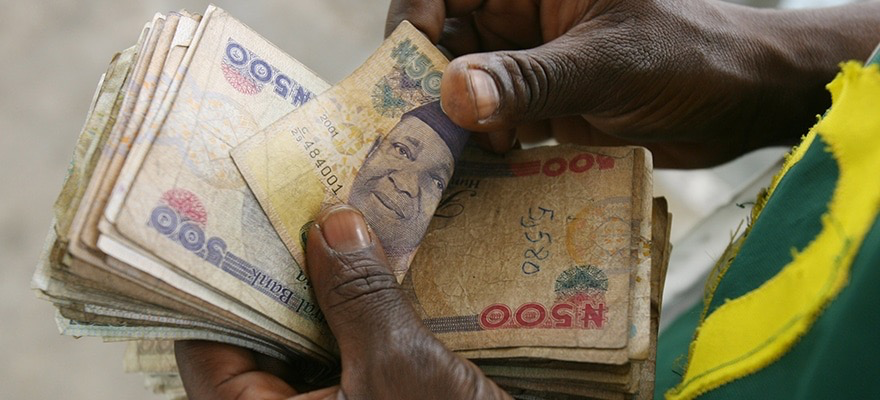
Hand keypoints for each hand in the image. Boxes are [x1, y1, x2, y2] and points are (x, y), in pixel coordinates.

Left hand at [175, 204, 509, 399]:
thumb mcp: (399, 369)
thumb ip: (358, 297)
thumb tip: (333, 227)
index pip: (208, 347)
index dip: (220, 281)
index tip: (238, 221)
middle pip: (260, 334)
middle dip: (282, 273)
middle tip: (296, 209)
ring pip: (306, 339)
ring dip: (325, 288)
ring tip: (336, 224)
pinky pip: (344, 349)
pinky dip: (356, 311)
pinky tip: (375, 266)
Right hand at [387, 0, 879, 166]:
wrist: (744, 101)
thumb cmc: (691, 57)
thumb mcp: (608, 64)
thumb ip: (531, 79)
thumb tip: (454, 94)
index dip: (415, 18)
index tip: (410, 70)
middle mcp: (524, 13)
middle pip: (446, 40)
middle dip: (431, 85)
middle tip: (425, 135)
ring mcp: (532, 60)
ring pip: (465, 86)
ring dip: (456, 123)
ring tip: (461, 161)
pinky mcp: (542, 102)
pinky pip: (494, 121)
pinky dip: (484, 146)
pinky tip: (486, 172)